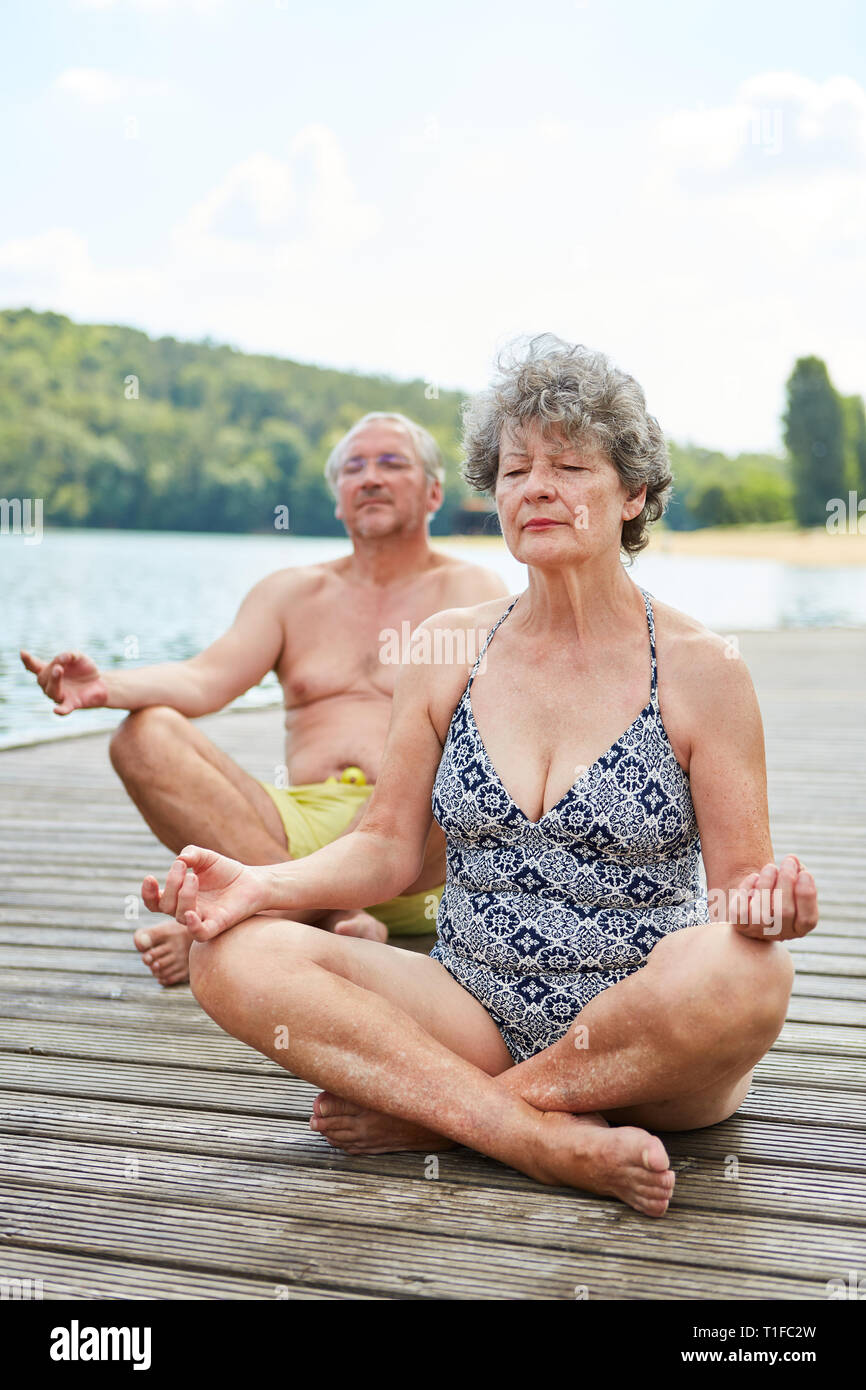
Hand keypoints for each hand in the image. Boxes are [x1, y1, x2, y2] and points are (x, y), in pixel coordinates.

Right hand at [20, 649, 107, 714]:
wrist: (101, 683)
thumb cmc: (85, 669)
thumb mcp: (78, 656)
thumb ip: (70, 654)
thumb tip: (62, 658)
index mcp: (49, 670)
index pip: (34, 666)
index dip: (27, 660)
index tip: (22, 652)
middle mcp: (51, 684)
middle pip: (42, 679)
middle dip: (49, 672)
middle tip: (58, 666)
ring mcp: (60, 695)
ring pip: (51, 691)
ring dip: (54, 681)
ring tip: (58, 669)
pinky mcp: (72, 704)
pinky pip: (63, 709)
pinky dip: (60, 710)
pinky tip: (57, 710)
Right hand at [142, 847, 272, 941]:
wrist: (252, 881)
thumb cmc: (226, 871)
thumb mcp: (206, 857)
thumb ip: (191, 854)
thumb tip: (180, 859)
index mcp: (179, 896)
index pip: (155, 902)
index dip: (147, 894)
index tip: (150, 877)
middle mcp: (187, 910)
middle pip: (165, 906)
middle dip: (170, 884)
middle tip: (183, 867)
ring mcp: (201, 918)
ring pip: (180, 916)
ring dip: (183, 896)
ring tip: (194, 876)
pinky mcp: (217, 925)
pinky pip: (200, 934)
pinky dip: (193, 926)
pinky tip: (191, 914)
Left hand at [730, 855, 817, 940]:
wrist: (755, 900)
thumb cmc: (781, 889)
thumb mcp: (794, 882)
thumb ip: (798, 872)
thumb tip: (793, 861)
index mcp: (800, 928)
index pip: (807, 920)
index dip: (806, 896)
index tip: (804, 873)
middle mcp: (781, 934)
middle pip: (783, 912)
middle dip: (787, 882)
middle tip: (789, 861)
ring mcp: (758, 932)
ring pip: (760, 912)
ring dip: (767, 883)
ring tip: (770, 867)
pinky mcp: (740, 926)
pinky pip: (739, 911)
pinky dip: (746, 891)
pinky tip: (754, 879)